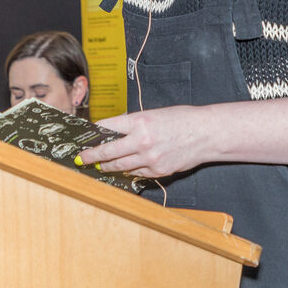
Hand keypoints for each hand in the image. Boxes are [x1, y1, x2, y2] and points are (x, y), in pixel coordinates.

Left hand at [77, 105, 209, 176]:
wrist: (206, 133)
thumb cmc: (183, 119)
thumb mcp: (155, 114)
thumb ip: (134, 123)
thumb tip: (115, 132)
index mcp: (140, 121)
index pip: (108, 127)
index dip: (94, 132)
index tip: (86, 136)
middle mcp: (141, 140)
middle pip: (107, 151)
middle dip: (91, 156)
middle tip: (81, 158)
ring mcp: (149, 158)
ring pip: (119, 166)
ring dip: (107, 166)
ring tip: (99, 166)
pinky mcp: (158, 171)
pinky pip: (137, 173)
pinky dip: (129, 170)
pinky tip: (125, 168)